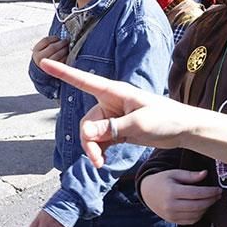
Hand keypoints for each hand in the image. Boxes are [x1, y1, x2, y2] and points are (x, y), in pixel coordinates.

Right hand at [32, 35, 68, 66]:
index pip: (46, 40)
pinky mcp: (54, 70)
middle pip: (52, 47)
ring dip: (65, 49)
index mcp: (36, 50)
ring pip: (58, 54)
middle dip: (62, 43)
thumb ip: (50, 42)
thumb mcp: (43, 47)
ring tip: (68, 47)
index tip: (59, 38)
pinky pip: (62, 61)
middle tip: (67, 41)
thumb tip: (64, 38)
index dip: (54, 38)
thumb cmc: (46, 54)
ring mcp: (46, 65)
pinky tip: (69, 54)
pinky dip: (67, 56)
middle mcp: (39, 58)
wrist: (43, 68)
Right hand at [39, 59, 185, 165]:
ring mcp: (113, 117)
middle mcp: (110, 103)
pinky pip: (99, 141)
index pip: (83, 80)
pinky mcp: (118, 130)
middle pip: (86, 122)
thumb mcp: (139, 123)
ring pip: (91, 134)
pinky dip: (99, 151)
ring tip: (101, 163)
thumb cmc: (165, 119)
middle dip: (88, 141)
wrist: (183, 130)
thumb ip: (112, 128)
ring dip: (93, 149)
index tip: (44, 63)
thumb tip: (87, 133)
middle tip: (96, 159)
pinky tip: (104, 161)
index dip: (62, 72)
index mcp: (114, 92)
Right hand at [139, 169, 221, 224]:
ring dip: (206, 208)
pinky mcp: (173, 221)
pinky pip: (191, 221)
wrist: (147, 192)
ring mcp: (171, 215)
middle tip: (218, 195)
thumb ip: (190, 175)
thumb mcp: (175, 173)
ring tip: (211, 200)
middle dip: (211, 200)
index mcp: (172, 191)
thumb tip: (205, 173)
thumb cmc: (162, 180)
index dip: (210, 192)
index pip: (196, 193)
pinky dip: (200, 215)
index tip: (218, 189)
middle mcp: (171, 205)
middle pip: (198, 206)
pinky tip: (202, 207)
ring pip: (196, 215)